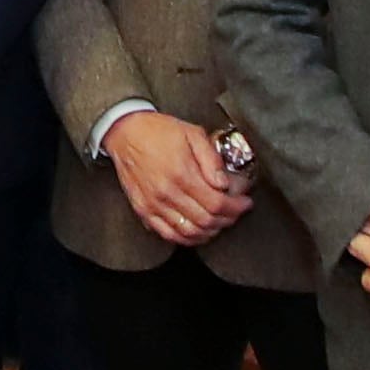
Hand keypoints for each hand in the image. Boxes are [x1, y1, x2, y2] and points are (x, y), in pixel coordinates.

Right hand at [100, 112, 252, 248]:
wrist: (125, 133)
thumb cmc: (158, 131)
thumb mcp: (192, 133)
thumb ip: (211, 160)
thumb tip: (224, 184)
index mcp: (182, 173)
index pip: (216, 203)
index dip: (236, 207)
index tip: (245, 203)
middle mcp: (167, 193)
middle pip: (206, 221)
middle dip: (228, 219)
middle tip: (236, 212)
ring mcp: (154, 205)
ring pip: (189, 233)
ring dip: (210, 231)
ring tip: (220, 222)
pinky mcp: (144, 211)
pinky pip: (168, 235)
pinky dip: (187, 238)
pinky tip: (198, 231)